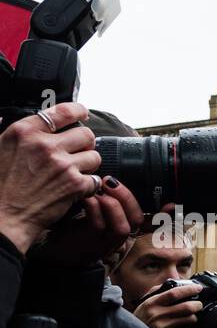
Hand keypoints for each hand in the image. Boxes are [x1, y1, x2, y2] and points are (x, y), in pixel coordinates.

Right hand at [0, 103, 101, 252]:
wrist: (3, 216)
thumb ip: (11, 132)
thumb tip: (10, 118)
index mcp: (24, 132)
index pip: (62, 111)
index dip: (78, 111)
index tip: (83, 113)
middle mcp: (45, 145)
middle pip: (85, 134)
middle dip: (85, 143)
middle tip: (78, 152)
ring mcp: (62, 165)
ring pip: (94, 156)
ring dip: (88, 165)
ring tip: (75, 172)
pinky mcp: (75, 185)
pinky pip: (96, 179)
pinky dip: (89, 185)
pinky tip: (76, 189)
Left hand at [31, 176, 142, 266]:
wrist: (53, 248)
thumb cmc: (72, 227)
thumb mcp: (92, 213)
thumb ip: (102, 200)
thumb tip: (104, 178)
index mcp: (121, 228)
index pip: (140, 216)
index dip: (135, 200)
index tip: (116, 181)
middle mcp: (118, 239)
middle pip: (136, 220)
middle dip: (126, 197)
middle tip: (109, 181)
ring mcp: (105, 244)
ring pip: (122, 227)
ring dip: (112, 205)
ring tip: (97, 190)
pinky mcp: (90, 244)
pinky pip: (98, 226)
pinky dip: (94, 208)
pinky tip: (85, 197)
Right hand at [134, 281, 203, 327]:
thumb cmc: (142, 318)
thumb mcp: (145, 303)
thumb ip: (158, 291)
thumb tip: (173, 283)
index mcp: (151, 303)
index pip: (174, 293)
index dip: (189, 289)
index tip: (198, 288)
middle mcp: (157, 314)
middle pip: (186, 307)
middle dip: (197, 305)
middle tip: (198, 304)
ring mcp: (162, 327)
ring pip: (189, 319)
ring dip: (193, 317)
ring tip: (189, 316)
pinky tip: (183, 327)